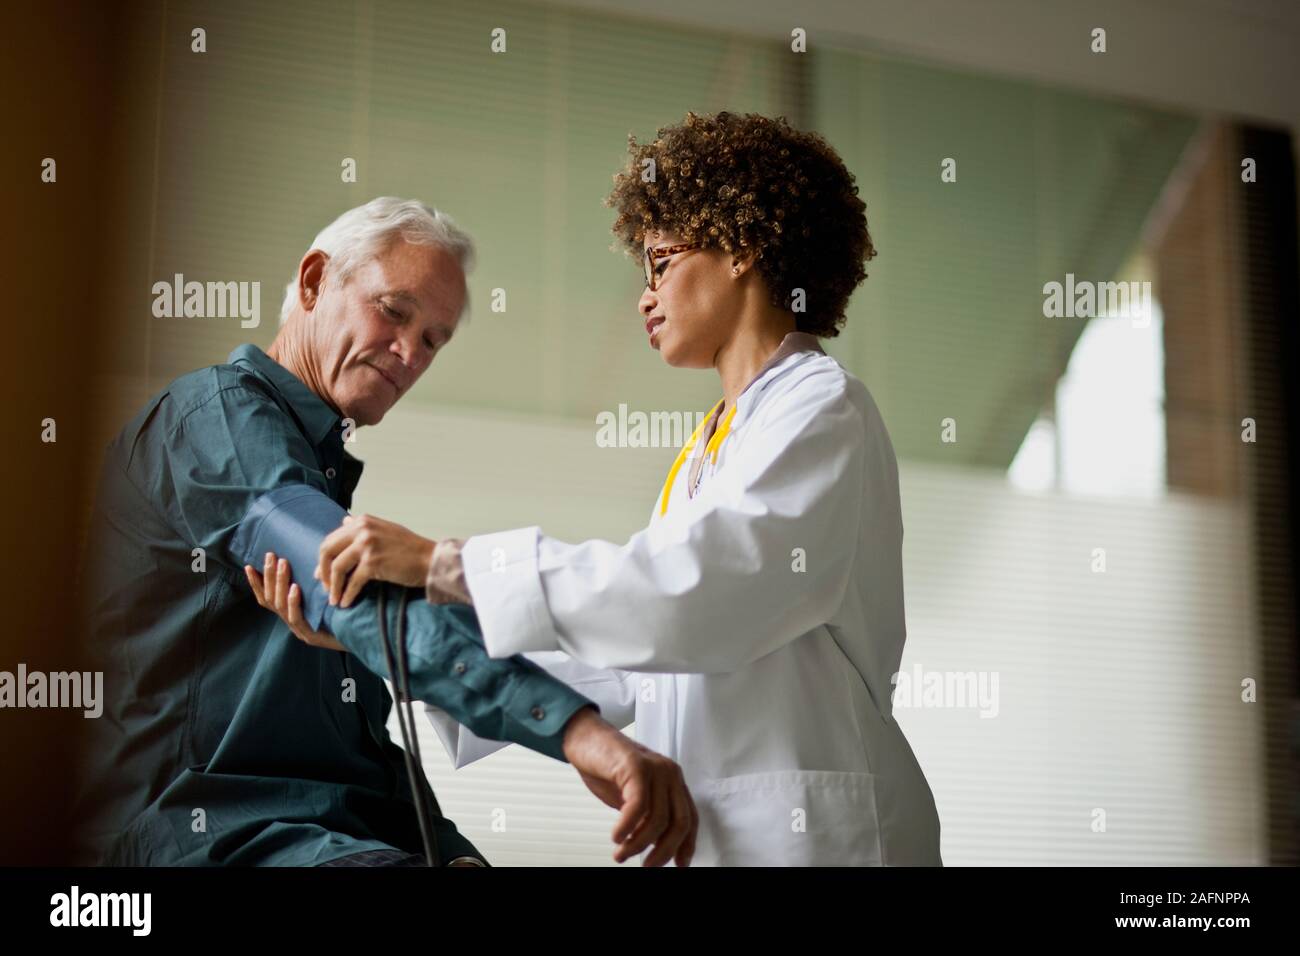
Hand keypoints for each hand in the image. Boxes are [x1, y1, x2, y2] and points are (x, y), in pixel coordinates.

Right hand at [245, 552, 346, 652]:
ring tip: (282, 564)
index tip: (249, 565)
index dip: (256, 583)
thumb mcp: (326, 594)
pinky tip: (295, 588)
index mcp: (292, 613)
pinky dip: (293, 602)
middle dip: (268, 576)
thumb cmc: (344, 613)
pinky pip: (296, 618)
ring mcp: (299, 630)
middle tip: (270, 555)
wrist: (360, 637)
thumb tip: (311, 555)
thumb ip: (315, 579)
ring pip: (280, 606)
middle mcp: (292, 621)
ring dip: (280, 583)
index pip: (267, 598)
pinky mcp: (310, 636)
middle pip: (270, 599)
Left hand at [316, 514, 434, 608]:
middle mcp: (362, 529)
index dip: (323, 559)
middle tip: (325, 588)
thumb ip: (363, 527)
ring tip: (334, 600)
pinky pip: (352, 582)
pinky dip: (347, 595)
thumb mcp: (384, 530)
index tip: (322, 575)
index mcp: (363, 521)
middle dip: (323, 573)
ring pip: (337, 568)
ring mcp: (367, 545)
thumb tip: (344, 521)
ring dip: (333, 587)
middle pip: (327, 551)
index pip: (331, 539)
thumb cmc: (410, 548)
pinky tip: (346, 603)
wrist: (431, 559)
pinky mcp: (373, 562)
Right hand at [561, 707, 696, 866]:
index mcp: (673, 780)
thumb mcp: (633, 796)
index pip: (690, 818)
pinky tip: (617, 837)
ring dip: (638, 844)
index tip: (680, 865)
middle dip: (664, 851)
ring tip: (622, 853)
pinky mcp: (636, 766)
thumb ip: (647, 816)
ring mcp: (655, 768)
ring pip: (658, 819)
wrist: (585, 738)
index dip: (686, 845)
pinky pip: (638, 806)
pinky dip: (627, 827)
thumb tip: (654, 847)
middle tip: (647, 866)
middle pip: (679, 822)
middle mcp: (669, 773)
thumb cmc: (607, 767)